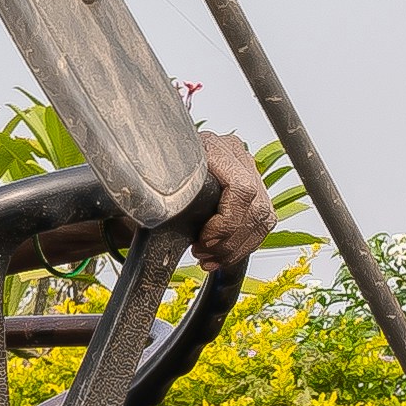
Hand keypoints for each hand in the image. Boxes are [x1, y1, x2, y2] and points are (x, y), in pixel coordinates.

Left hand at [23, 134, 273, 270]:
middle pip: (256, 207)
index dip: (226, 221)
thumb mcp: (147, 185)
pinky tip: (219, 257)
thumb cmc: (143, 181)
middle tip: (203, 254)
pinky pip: (262, 223)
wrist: (145, 179)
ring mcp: (248, 172)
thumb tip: (157, 212)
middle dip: (230, 240)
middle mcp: (237, 155)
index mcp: (214, 147)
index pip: (241, 189)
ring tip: (209, 259)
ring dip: (236, 247)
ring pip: (263, 218)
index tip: (203, 239)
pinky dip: (242, 246)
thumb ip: (158, 195)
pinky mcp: (252, 193)